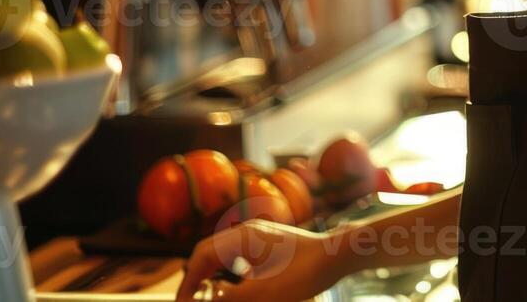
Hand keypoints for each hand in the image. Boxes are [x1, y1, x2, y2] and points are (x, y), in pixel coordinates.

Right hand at [174, 220, 345, 301]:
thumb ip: (228, 299)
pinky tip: (232, 287)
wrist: (339, 256)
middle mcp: (247, 232)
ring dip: (211, 274)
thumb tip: (203, 301)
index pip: (201, 256)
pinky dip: (228, 271)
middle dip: (196, 277)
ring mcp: (259, 235)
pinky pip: (239, 255)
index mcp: (241, 238)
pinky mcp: (270, 243)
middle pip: (209, 252)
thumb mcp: (263, 293)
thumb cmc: (304, 273)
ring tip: (207, 296)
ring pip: (224, 253)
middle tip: (191, 301)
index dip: (188, 282)